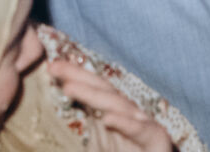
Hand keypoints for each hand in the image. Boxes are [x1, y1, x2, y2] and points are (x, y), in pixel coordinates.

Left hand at [46, 59, 175, 151]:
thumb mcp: (99, 144)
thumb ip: (87, 129)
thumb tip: (57, 118)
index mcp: (116, 114)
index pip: (94, 90)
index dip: (75, 76)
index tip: (52, 66)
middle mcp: (130, 115)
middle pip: (104, 90)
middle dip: (80, 76)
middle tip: (54, 66)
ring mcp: (144, 125)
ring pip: (119, 106)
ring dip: (94, 96)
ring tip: (69, 87)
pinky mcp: (157, 140)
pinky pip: (141, 130)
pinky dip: (125, 124)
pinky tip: (108, 118)